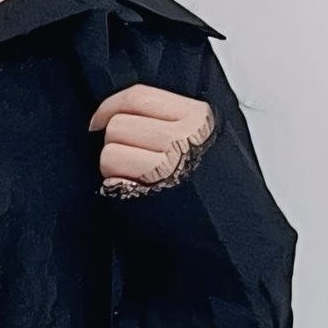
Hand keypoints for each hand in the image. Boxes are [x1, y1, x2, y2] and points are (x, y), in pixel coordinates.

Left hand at [88, 82, 215, 188]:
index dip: (110, 106)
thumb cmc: (214, 187)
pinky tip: (133, 191)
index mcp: (197, 118)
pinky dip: (115, 186)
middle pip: (118, 125)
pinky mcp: (149, 194)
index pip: (138, 97)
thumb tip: (122, 110)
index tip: (100, 120)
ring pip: (110, 152)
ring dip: (112, 166)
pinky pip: (111, 179)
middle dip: (115, 142)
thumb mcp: (207, 139)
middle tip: (130, 158)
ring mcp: (166, 167)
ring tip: (133, 176)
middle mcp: (182, 139)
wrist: (227, 231)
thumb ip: (173, 119)